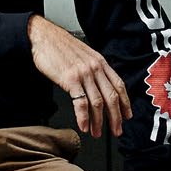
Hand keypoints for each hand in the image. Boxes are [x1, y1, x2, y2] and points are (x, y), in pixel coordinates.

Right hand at [27, 14, 131, 138]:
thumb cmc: (60, 46)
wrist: (44, 37)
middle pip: (111, 97)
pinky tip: (84, 126)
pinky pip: (81, 102)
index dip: (125, 102)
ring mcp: (84, 74)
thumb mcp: (83, 55)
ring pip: (98, 103)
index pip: (119, 85)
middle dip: (116, 117)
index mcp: (100, 62)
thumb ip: (93, 68)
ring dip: (99, 121)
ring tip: (97, 132)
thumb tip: (97, 84)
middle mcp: (95, 68)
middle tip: (116, 130)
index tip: (126, 115)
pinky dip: (83, 117)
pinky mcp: (70, 80)